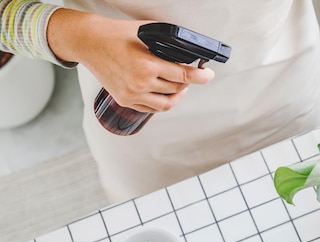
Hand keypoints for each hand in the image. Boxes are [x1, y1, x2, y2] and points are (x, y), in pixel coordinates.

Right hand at [47, 9, 214, 112]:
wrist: (88, 42)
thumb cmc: (116, 34)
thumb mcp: (146, 33)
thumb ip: (167, 43)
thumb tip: (187, 51)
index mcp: (148, 65)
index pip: (185, 76)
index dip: (201, 77)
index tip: (209, 75)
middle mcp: (141, 83)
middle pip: (177, 90)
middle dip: (188, 83)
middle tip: (190, 75)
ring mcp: (132, 95)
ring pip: (166, 104)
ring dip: (177, 96)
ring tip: (179, 87)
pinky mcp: (125, 100)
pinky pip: (151, 108)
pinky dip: (162, 102)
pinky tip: (165, 93)